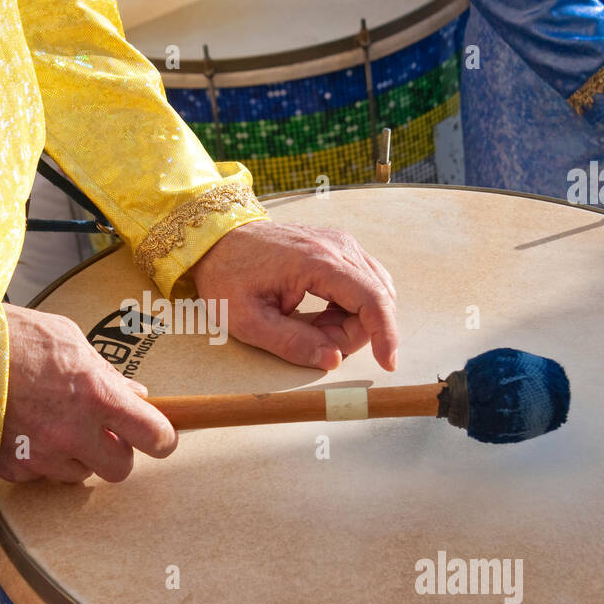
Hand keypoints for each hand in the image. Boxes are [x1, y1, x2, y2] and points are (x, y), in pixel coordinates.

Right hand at [0, 304, 175, 483]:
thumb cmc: (13, 338)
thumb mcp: (69, 340)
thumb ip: (106, 372)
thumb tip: (135, 393)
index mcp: (96, 394)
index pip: (153, 435)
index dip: (162, 439)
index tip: (158, 436)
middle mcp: (73, 431)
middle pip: (120, 469)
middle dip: (116, 453)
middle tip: (102, 432)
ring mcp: (42, 454)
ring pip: (80, 475)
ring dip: (77, 457)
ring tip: (55, 425)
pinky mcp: (14, 469)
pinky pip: (42, 475)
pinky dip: (40, 460)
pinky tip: (26, 432)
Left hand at [190, 221, 397, 371]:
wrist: (217, 239)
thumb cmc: (228, 276)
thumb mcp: (247, 320)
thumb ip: (291, 343)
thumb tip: (333, 360)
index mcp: (318, 261)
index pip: (373, 300)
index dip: (385, 335)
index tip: (387, 365)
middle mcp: (338, 246)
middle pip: (376, 299)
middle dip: (355, 333)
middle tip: (313, 342)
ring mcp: (341, 243)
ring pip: (373, 293)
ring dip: (351, 321)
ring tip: (310, 327)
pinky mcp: (338, 248)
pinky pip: (362, 284)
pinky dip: (348, 308)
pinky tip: (318, 315)